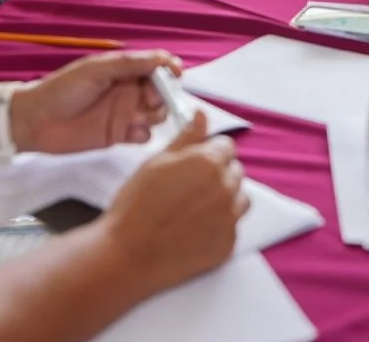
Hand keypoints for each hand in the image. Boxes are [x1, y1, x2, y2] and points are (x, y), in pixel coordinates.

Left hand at [11, 50, 180, 153]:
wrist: (36, 121)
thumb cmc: (62, 89)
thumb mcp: (95, 70)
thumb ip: (129, 64)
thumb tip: (163, 59)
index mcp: (123, 71)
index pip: (156, 68)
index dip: (169, 71)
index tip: (175, 75)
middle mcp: (128, 91)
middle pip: (162, 93)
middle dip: (163, 95)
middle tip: (150, 99)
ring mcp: (125, 114)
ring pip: (156, 114)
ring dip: (154, 115)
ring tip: (136, 117)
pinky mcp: (119, 135)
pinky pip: (143, 135)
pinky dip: (143, 134)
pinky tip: (131, 133)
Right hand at [103, 111, 248, 292]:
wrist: (129, 254)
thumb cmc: (136, 206)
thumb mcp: (156, 162)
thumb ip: (186, 137)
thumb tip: (201, 115)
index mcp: (209, 162)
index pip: (226, 146)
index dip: (208, 152)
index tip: (194, 163)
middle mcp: (226, 188)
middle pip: (234, 171)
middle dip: (217, 175)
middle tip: (189, 188)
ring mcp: (230, 218)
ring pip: (239, 199)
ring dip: (224, 199)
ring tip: (193, 209)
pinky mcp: (228, 244)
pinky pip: (232, 227)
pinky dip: (219, 226)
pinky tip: (194, 230)